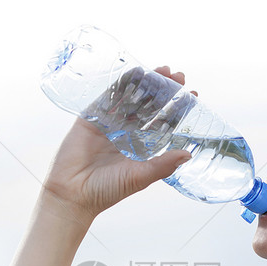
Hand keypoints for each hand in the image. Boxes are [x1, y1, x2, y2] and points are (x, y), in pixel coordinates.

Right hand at [40, 66, 193, 221]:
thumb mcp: (140, 177)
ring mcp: (109, 124)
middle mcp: (127, 134)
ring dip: (147, 84)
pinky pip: (108, 97)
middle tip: (179, 77)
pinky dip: (122, 84)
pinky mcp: (92, 118)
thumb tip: (188, 155)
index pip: (163, 123)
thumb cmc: (106, 190)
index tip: (193, 96)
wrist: (73, 194)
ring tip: (162, 70)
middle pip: (149, 107)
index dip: (177, 110)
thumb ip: (162, 165)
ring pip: (132, 98)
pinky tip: (135, 73)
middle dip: (164, 91)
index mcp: (140, 148)